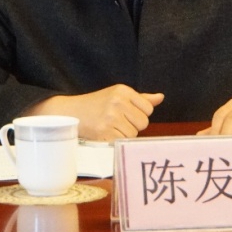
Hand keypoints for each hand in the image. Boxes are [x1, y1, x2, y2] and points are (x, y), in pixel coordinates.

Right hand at [28, 84, 163, 140]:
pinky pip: (122, 142)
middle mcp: (118, 101)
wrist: (70, 112)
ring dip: (124, 134)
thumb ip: (141, 98)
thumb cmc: (97, 104)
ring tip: (110, 127)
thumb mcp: (118, 95)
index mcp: (123, 90)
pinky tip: (106, 134)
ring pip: (133, 134)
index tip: (126, 113)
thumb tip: (161, 97)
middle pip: (143, 122)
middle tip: (117, 121)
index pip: (148, 108)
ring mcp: (111, 117)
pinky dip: (116, 141)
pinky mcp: (104, 131)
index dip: (139, 114)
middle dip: (133, 125)